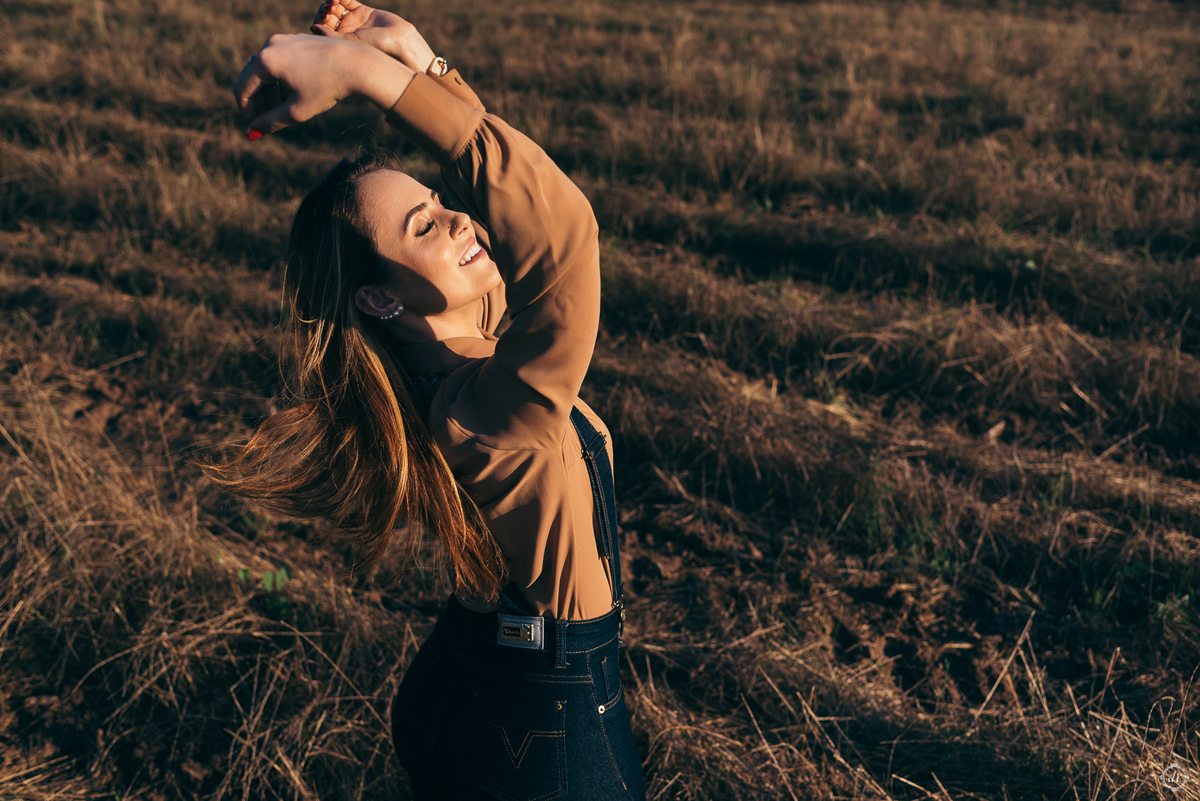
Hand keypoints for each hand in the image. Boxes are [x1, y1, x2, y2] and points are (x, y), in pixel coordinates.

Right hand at [234, 34, 413, 137]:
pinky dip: (281, 79)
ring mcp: (284, 39)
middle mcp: (270, 45)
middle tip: (266, 123)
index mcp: (265, 61)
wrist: (357, 65)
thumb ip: (270, 122)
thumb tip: (252, 132)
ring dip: (270, 92)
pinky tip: (294, 95)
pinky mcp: (297, 39)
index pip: (243, 89)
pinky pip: (281, 61)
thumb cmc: (327, 88)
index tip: (253, 128)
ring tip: (283, 111)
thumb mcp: (296, 110)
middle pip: (253, 78)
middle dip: (258, 102)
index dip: (246, 112)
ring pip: (267, 70)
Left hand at [309, 0, 436, 75]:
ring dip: (331, 2)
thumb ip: (329, 35)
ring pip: (335, 8)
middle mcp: (345, 33)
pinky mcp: (363, 12)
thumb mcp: (349, 43)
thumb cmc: (375, 48)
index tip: (325, 18)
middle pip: (327, 18)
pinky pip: (347, 1)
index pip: (322, 30)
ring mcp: (354, 22)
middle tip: (330, 10)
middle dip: (325, 11)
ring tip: (335, 2)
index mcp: (340, 44)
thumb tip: (311, 27)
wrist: (399, 41)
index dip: (320, 21)